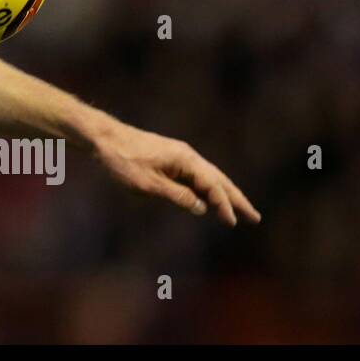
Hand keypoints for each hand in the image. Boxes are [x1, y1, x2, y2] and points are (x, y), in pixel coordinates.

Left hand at [93, 121, 260, 225]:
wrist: (104, 138)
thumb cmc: (123, 160)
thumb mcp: (148, 184)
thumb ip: (177, 196)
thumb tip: (201, 207)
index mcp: (185, 159)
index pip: (212, 186)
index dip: (224, 205)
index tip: (232, 222)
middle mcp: (187, 155)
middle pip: (218, 179)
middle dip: (236, 199)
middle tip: (255, 217)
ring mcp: (179, 155)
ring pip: (208, 177)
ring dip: (224, 194)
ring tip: (239, 210)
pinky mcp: (170, 158)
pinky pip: (195, 176)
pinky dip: (207, 188)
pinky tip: (209, 199)